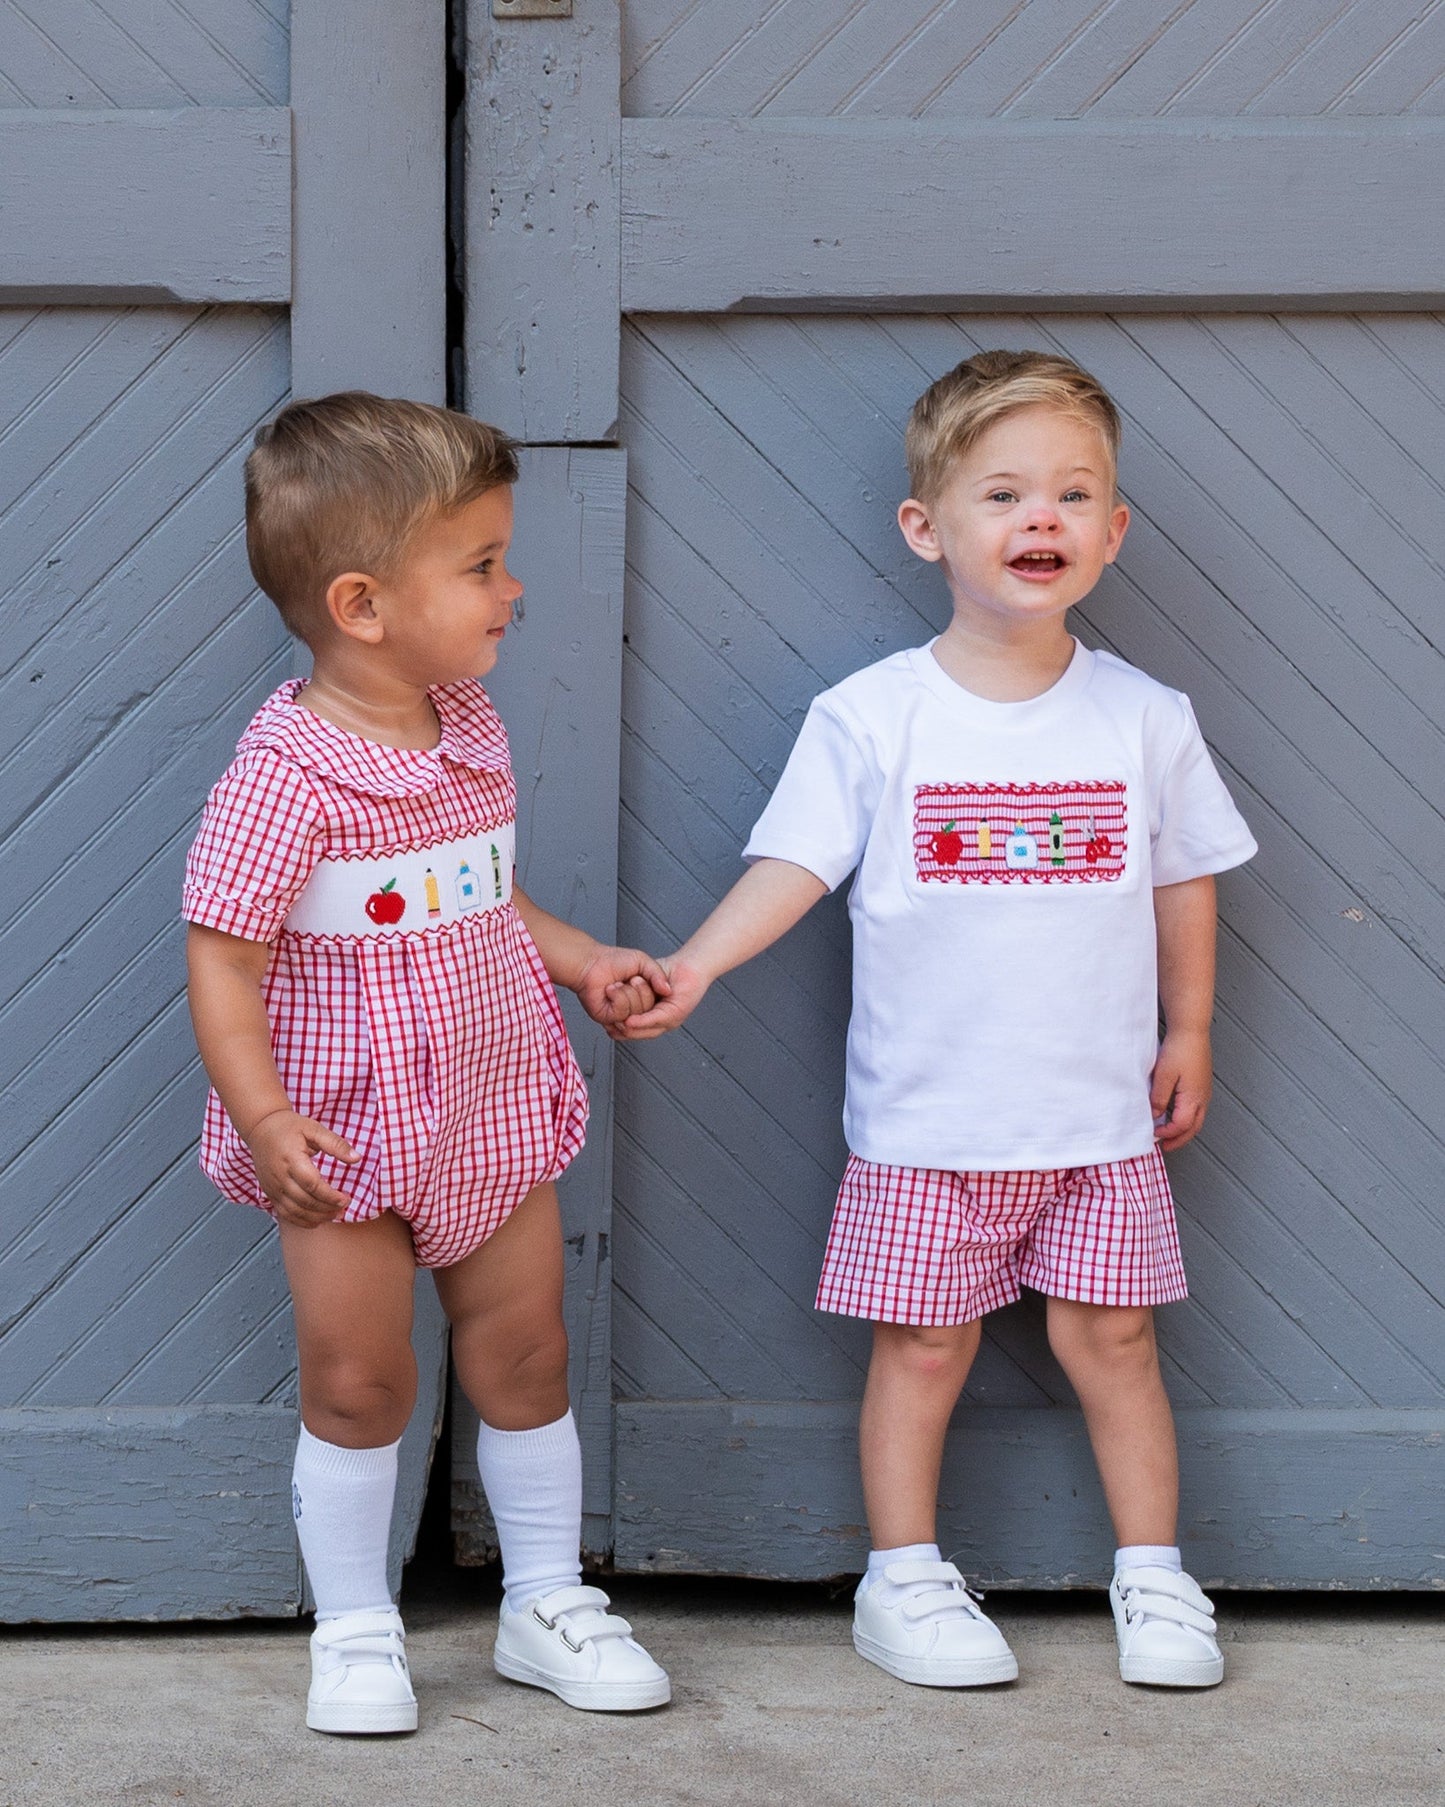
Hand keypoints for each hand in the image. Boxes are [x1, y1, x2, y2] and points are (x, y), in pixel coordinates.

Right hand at [244, 1109, 358, 1226]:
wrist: (260, 1128)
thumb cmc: (288, 1127)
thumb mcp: (314, 1129)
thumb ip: (335, 1144)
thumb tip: (356, 1158)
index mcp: (291, 1159)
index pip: (311, 1184)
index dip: (330, 1196)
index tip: (346, 1198)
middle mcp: (279, 1176)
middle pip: (304, 1201)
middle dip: (327, 1208)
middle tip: (344, 1206)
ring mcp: (272, 1187)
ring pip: (294, 1211)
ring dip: (316, 1217)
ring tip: (334, 1214)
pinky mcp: (269, 1193)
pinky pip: (284, 1213)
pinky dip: (301, 1221)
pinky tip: (316, 1220)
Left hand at [574, 944, 671, 1028]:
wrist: (593, 961)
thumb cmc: (614, 960)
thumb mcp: (644, 962)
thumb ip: (658, 976)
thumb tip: (668, 991)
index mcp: (641, 999)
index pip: (657, 1008)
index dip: (655, 994)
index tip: (649, 981)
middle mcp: (631, 1010)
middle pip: (650, 1013)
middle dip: (643, 992)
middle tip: (632, 980)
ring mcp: (619, 1016)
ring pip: (636, 1015)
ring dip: (628, 994)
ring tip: (618, 984)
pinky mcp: (608, 1018)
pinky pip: (622, 1014)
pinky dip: (617, 997)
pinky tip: (610, 990)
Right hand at [609, 955, 712, 1039]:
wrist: (689, 963)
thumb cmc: (669, 971)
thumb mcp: (644, 981)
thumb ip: (632, 991)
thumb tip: (613, 995)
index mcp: (655, 1017)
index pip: (633, 1029)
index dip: (618, 1028)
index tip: (604, 1025)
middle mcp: (663, 1022)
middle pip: (637, 1033)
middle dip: (620, 1031)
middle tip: (605, 1026)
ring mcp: (670, 1020)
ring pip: (645, 1030)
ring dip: (628, 1028)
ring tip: (613, 1025)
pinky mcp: (676, 1014)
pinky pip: (656, 1019)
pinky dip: (641, 1021)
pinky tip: (629, 1020)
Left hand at [1150, 1028, 1211, 1150]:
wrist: (1192, 1031)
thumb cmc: (1180, 1049)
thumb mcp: (1164, 1075)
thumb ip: (1159, 1098)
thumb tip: (1155, 1115)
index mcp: (1194, 1098)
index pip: (1182, 1126)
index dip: (1167, 1133)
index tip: (1154, 1134)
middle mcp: (1203, 1098)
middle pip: (1193, 1128)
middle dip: (1179, 1139)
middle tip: (1165, 1146)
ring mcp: (1204, 1092)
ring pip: (1196, 1120)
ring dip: (1183, 1129)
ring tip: (1168, 1133)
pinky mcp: (1202, 1085)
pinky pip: (1196, 1109)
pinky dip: (1186, 1118)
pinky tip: (1174, 1114)